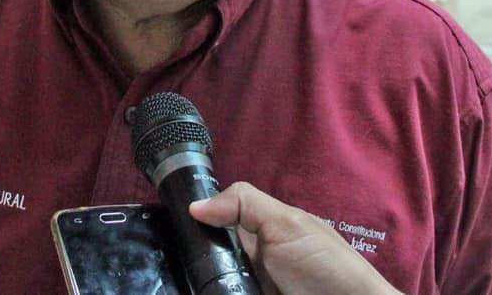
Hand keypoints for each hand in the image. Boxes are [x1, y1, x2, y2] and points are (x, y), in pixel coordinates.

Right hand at [189, 182, 399, 294]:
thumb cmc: (323, 266)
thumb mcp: (286, 223)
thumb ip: (243, 204)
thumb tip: (194, 206)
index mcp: (260, 235)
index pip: (217, 224)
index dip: (194, 225)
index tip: (168, 228)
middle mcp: (252, 264)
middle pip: (209, 260)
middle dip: (190, 262)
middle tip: (169, 261)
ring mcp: (252, 286)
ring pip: (213, 283)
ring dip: (200, 281)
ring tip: (179, 279)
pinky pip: (221, 293)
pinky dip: (210, 291)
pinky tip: (191, 288)